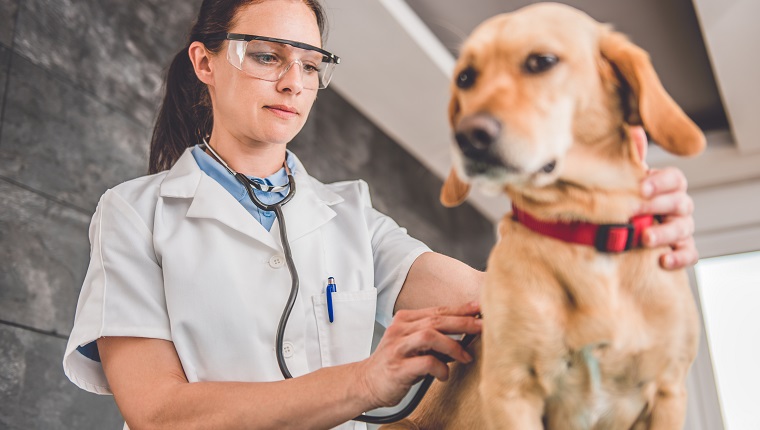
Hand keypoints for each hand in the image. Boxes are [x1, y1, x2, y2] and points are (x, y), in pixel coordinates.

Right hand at [355, 301, 481, 407]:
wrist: (366, 382)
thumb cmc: (395, 363)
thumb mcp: (411, 343)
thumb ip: (432, 336)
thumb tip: (464, 332)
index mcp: (404, 320)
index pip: (437, 310)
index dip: (460, 309)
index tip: (480, 308)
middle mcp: (400, 329)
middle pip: (436, 320)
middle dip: (463, 323)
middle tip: (482, 327)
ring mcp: (397, 348)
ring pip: (430, 336)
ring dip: (453, 346)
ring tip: (466, 357)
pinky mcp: (398, 367)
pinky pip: (425, 362)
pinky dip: (440, 368)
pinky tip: (444, 375)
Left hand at [630, 127, 697, 268]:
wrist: (618, 230)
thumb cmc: (625, 199)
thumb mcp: (624, 180)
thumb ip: (631, 159)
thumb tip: (634, 130)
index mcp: (666, 186)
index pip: (675, 178)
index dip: (661, 182)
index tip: (641, 187)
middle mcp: (678, 204)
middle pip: (680, 202)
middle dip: (659, 206)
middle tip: (636, 210)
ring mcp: (681, 227)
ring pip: (684, 228)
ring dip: (665, 233)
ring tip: (644, 238)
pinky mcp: (680, 249)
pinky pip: (690, 254)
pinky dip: (680, 257)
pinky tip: (663, 260)